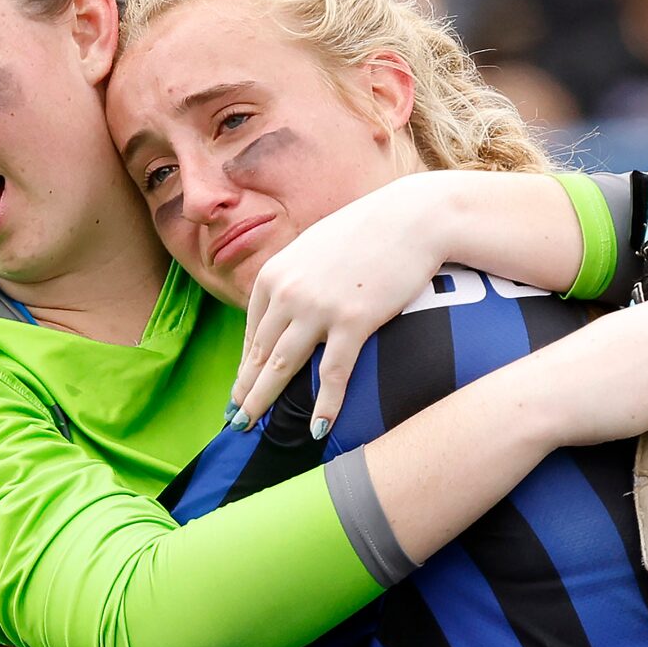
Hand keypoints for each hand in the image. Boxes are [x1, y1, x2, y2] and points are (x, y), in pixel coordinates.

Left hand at [232, 175, 453, 435]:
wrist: (413, 217)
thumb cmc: (370, 232)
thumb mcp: (315, 249)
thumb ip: (295, 279)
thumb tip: (289, 309)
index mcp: (275, 274)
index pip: (253, 331)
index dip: (245, 366)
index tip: (241, 389)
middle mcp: (288, 293)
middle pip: (259, 354)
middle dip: (245, 391)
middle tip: (234, 419)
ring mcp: (318, 309)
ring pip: (281, 367)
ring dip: (263, 401)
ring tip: (250, 427)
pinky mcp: (352, 322)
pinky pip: (332, 374)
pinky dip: (324, 405)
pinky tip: (318, 430)